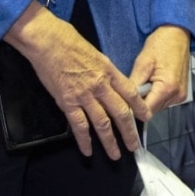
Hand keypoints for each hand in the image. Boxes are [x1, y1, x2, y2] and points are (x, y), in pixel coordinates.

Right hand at [4, 1, 148, 158]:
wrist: (48, 41)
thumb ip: (105, 71)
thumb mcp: (96, 53)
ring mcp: (84, 95)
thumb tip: (111, 84)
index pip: (131, 93)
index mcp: (109, 71)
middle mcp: (100, 85)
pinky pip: (79, 125)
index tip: (146, 118)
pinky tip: (88, 151)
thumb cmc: (69, 41)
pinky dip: (84, 140)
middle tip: (133, 146)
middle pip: (120, 112)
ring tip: (115, 154)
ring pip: (102, 123)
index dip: (140, 108)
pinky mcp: (67, 102)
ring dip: (109, 141)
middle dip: (128, 132)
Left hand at [128, 24, 191, 111]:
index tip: (124, 101)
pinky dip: (156, 94)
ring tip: (146, 80)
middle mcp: (176, 95)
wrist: (177, 34)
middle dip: (141, 102)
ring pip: (157, 107)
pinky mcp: (181, 93)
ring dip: (149, 98)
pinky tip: (154, 81)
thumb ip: (133, 86)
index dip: (133, 108)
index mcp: (167, 88)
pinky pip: (164, 101)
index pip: (145, 112)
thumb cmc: (161, 44)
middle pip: (151, 110)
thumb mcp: (142, 63)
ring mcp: (180, 95)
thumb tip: (124, 102)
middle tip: (136, 85)